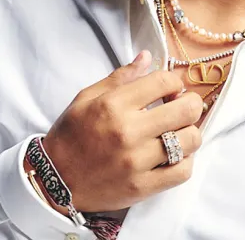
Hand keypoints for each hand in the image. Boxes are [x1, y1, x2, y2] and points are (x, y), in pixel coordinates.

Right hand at [39, 50, 203, 212]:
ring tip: (178, 132)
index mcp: (114, 105)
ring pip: (190, 140)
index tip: (171, 89)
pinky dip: (185, 161)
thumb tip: (146, 57)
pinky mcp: (142, 187)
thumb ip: (120, 77)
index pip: (164, 82)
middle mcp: (128, 131)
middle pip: (185, 109)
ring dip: (189, 132)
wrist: (53, 181)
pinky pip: (182, 171)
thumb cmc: (70, 136)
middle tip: (181, 107)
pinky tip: (175, 155)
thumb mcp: (86, 98)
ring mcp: (137, 162)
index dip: (174, 82)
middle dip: (190, 103)